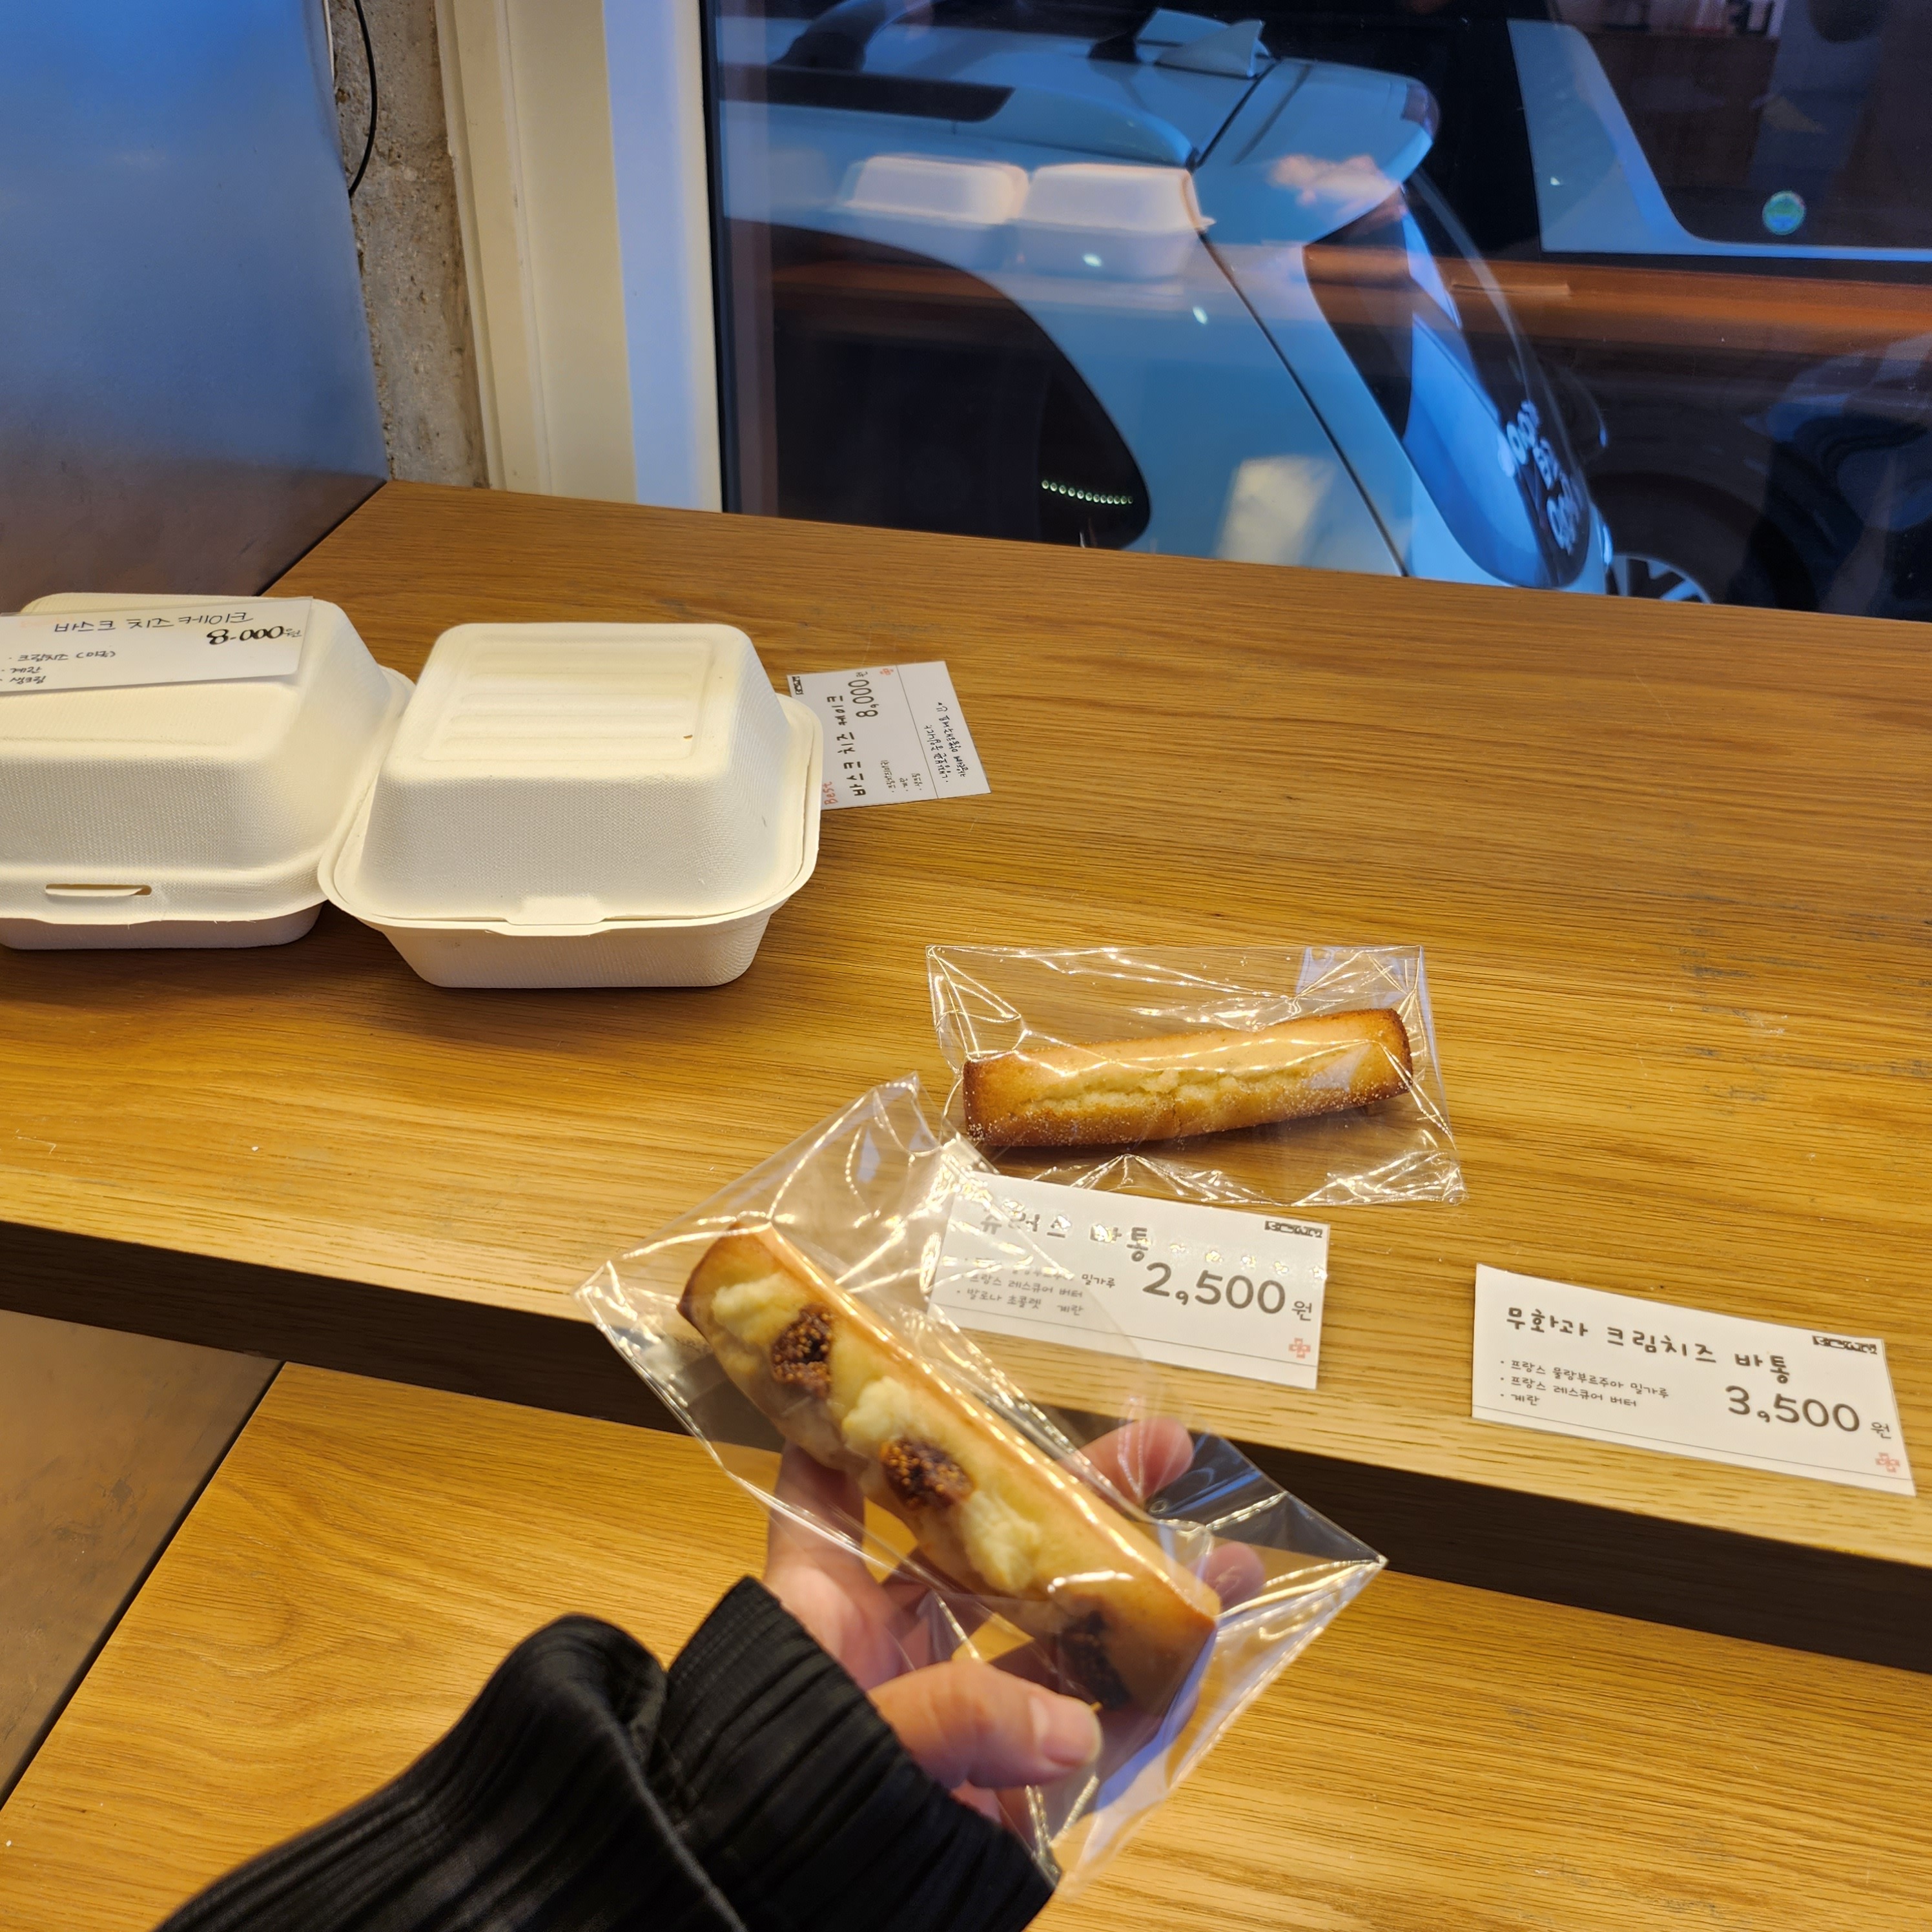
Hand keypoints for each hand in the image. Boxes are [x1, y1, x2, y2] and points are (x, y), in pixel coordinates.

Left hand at [761, 1418, 1263, 1813]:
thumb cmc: (782, 1813)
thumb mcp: (853, 1744)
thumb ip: (953, 1719)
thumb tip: (1068, 1724)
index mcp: (820, 1608)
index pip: (824, 1490)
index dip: (856, 1421)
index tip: (905, 1360)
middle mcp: (889, 1644)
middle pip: (982, 1539)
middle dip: (1067, 1491)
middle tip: (1155, 1445)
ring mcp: (953, 1710)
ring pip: (1052, 1629)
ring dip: (1134, 1590)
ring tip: (1229, 1557)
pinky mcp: (1000, 1782)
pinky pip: (1080, 1728)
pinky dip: (1142, 1697)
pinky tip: (1210, 1652)